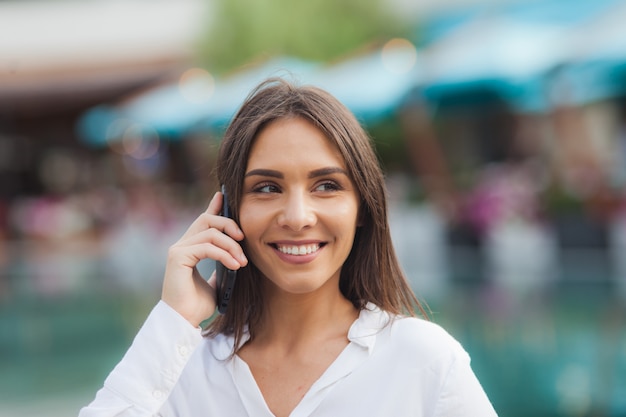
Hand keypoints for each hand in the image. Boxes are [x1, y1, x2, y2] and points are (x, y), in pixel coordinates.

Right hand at [161, 191, 246, 326]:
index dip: (214, 206)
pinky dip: (224, 254)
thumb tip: (237, 260)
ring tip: (242, 261)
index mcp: (190, 248)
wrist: (183, 322)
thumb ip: (222, 268)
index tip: (224, 196)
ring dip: (231, 245)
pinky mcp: (178, 256)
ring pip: (210, 232)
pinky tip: (235, 265)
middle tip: (243, 239)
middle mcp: (181, 245)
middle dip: (229, 224)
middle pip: (208, 219)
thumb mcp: (217, 283)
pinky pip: (207, 246)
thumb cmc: (197, 306)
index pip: (203, 221)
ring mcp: (178, 249)